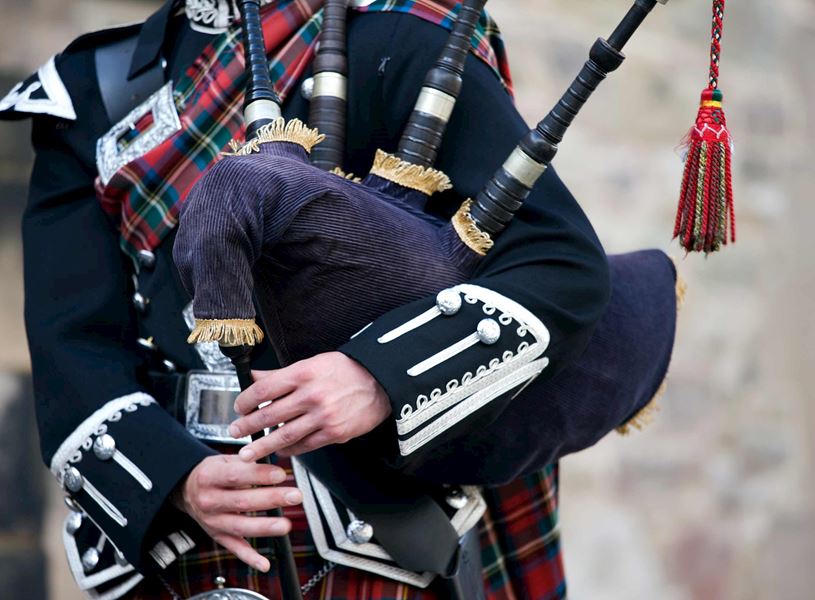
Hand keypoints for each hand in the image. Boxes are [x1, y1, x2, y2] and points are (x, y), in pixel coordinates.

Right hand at [172, 454, 301, 571]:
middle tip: (295, 496)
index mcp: (209, 477)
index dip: (259, 475)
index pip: (236, 476)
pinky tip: (265, 564)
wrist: (187, 491)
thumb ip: (247, 462)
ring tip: (286, 525)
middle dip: (271, 499)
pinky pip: (234, 548)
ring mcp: (213, 521)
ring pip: (240, 527)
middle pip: (242, 502)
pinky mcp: (218, 536)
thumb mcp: (224, 460)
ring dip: (264, 527)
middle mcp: (209, 500)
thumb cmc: (212, 473)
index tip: (280, 475)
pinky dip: (250, 558)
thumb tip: (274, 466)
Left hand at [229, 352, 390, 460]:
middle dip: (247, 427)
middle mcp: (311, 395)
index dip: (245, 401)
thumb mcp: (313, 363)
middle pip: (268, 415)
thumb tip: (255, 377)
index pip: (263, 389)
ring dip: (263, 446)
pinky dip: (290, 450)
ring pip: (284, 435)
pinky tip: (281, 451)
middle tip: (235, 433)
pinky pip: (305, 445)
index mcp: (303, 374)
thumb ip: (282, 374)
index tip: (238, 408)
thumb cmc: (347, 370)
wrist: (381, 382)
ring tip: (248, 453)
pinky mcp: (334, 433)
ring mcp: (323, 416)